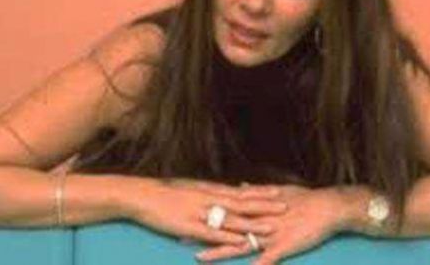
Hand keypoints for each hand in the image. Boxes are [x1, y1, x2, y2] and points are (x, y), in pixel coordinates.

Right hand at [120, 177, 286, 246]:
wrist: (142, 195)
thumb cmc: (164, 192)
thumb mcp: (189, 189)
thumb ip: (207, 194)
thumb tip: (221, 195)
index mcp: (210, 190)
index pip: (241, 191)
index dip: (260, 193)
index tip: (279, 192)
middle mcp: (209, 199)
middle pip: (242, 202)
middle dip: (264, 206)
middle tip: (286, 206)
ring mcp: (200, 212)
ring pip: (231, 219)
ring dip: (252, 223)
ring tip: (271, 227)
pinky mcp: (189, 226)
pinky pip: (212, 232)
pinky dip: (228, 237)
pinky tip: (241, 242)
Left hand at [195, 185, 351, 264]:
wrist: (327, 207)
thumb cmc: (304, 199)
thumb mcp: (278, 191)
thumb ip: (256, 190)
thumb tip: (240, 185)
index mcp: (256, 207)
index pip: (226, 211)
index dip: (206, 214)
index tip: (186, 215)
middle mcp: (258, 220)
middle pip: (225, 228)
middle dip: (203, 233)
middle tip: (179, 237)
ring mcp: (269, 234)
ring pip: (238, 244)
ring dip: (219, 252)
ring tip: (199, 258)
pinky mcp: (282, 247)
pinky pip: (265, 260)